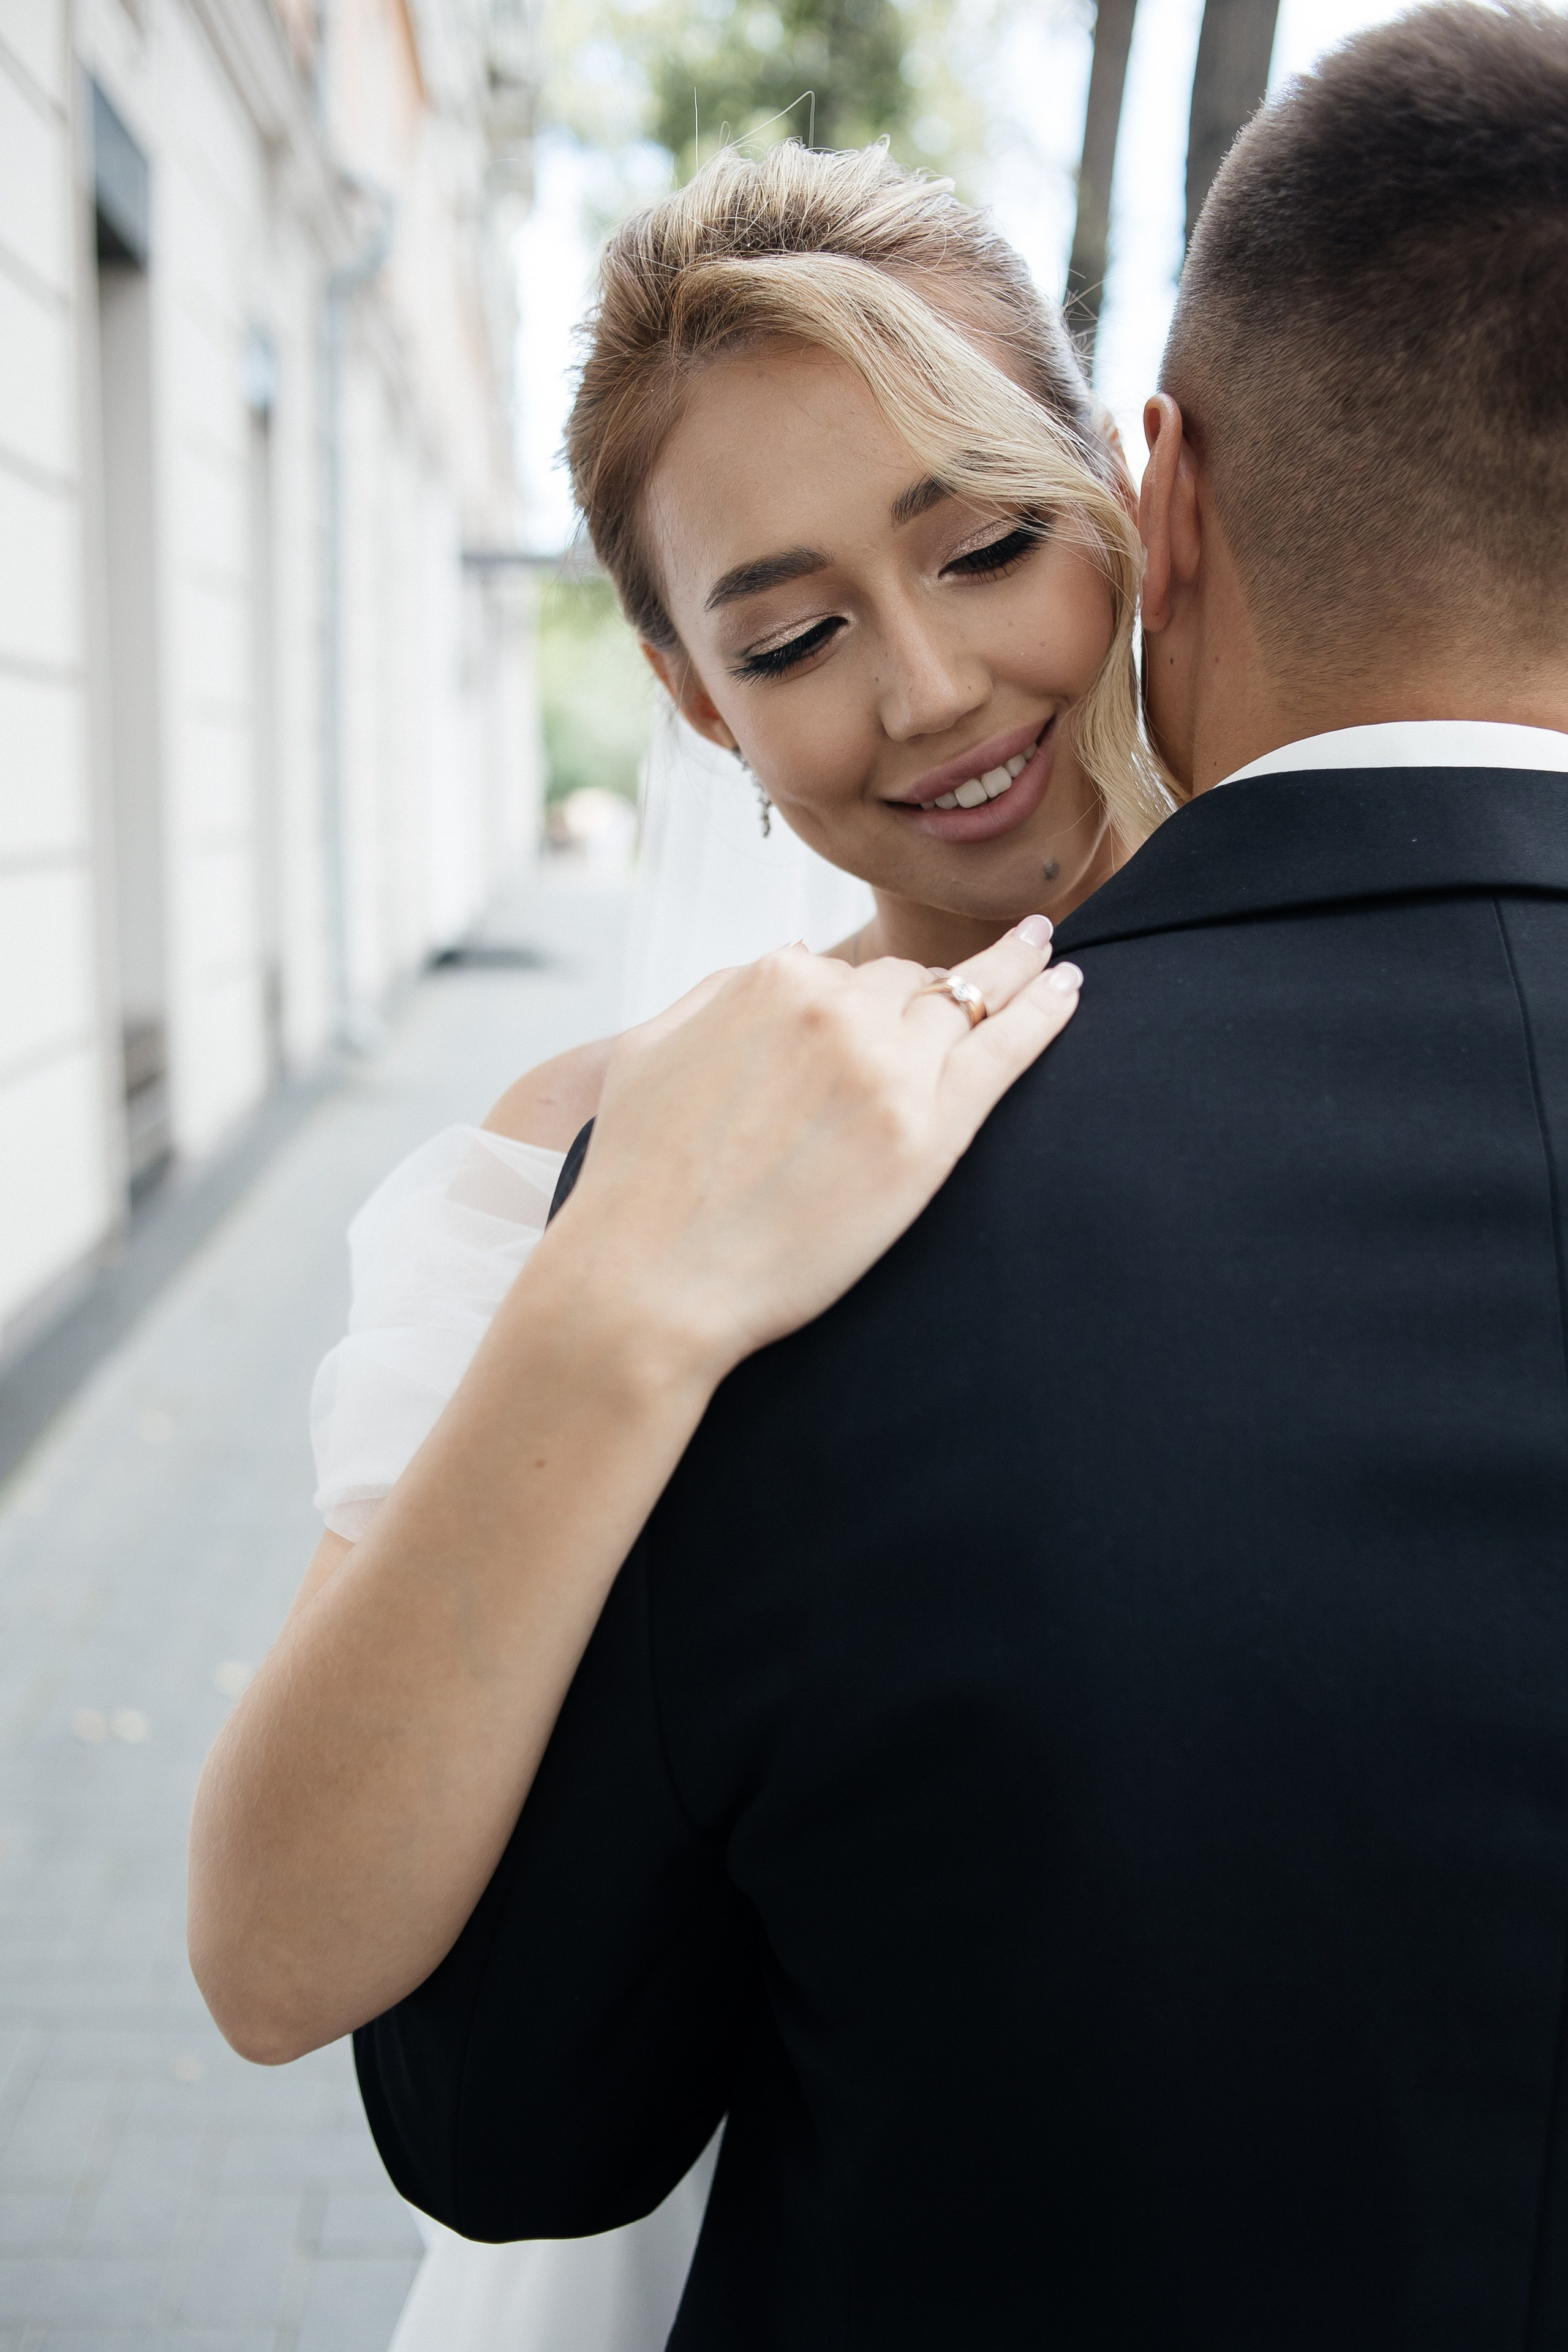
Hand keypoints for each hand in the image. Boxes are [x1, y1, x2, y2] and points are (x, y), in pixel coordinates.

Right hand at [543, 920, 1081, 1380]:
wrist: (648, 1281)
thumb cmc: (637, 1180)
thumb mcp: (648, 1047)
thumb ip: (720, 992)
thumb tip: (790, 959)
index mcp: (769, 979)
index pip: (839, 974)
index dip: (856, 1001)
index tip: (875, 1016)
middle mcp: (834, 1008)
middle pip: (905, 984)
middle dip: (929, 990)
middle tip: (987, 970)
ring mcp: (886, 1069)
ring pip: (962, 1003)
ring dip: (1013, 970)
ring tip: (1048, 954)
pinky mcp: (926, 1135)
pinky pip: (1004, 1051)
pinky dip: (1046, 1011)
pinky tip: (1071, 987)